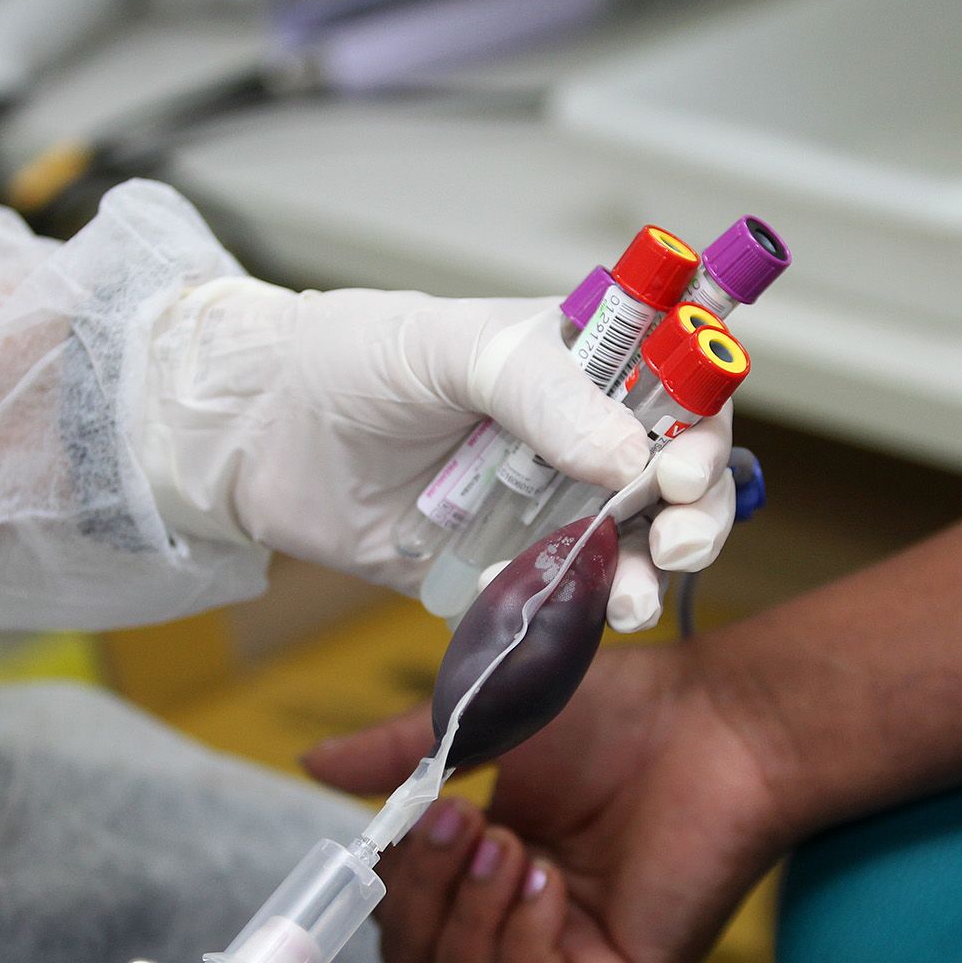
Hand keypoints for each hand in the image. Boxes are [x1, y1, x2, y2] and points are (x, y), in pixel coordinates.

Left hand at [136, 281, 734, 613]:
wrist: (255, 436)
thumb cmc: (348, 360)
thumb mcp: (449, 348)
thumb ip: (545, 394)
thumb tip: (634, 458)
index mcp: (582, 358)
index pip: (684, 380)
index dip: (706, 419)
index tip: (684, 461)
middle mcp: (579, 431)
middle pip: (681, 469)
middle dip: (698, 505)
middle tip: (674, 533)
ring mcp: (548, 503)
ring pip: (639, 539)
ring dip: (656, 569)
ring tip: (634, 595)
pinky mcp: (507, 567)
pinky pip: (569, 593)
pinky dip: (590, 607)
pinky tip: (589, 614)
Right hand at [301, 645, 789, 962]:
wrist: (712, 723)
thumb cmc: (615, 710)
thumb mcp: (481, 720)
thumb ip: (397, 753)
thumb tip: (309, 763)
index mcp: (488, 866)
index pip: (402, 914)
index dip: (391, 879)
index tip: (414, 813)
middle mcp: (522, 922)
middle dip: (421, 898)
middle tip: (462, 822)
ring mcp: (566, 958)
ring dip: (469, 922)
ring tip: (512, 848)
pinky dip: (518, 947)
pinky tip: (547, 885)